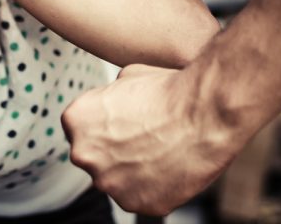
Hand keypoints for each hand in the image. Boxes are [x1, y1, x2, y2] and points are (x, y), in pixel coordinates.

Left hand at [62, 63, 242, 215]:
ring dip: (133, 170)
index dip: (105, 125)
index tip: (125, 122)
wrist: (204, 114)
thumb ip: (109, 95)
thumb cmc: (170, 92)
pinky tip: (170, 167)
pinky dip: (154, 187)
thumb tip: (113, 101)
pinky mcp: (136, 204)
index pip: (81, 128)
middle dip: (115, 150)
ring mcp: (109, 183)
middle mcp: (84, 155)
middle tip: (145, 137)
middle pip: (96, 157)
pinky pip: (141, 197)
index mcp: (76, 120)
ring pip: (117, 180)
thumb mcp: (128, 76)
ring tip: (162, 150)